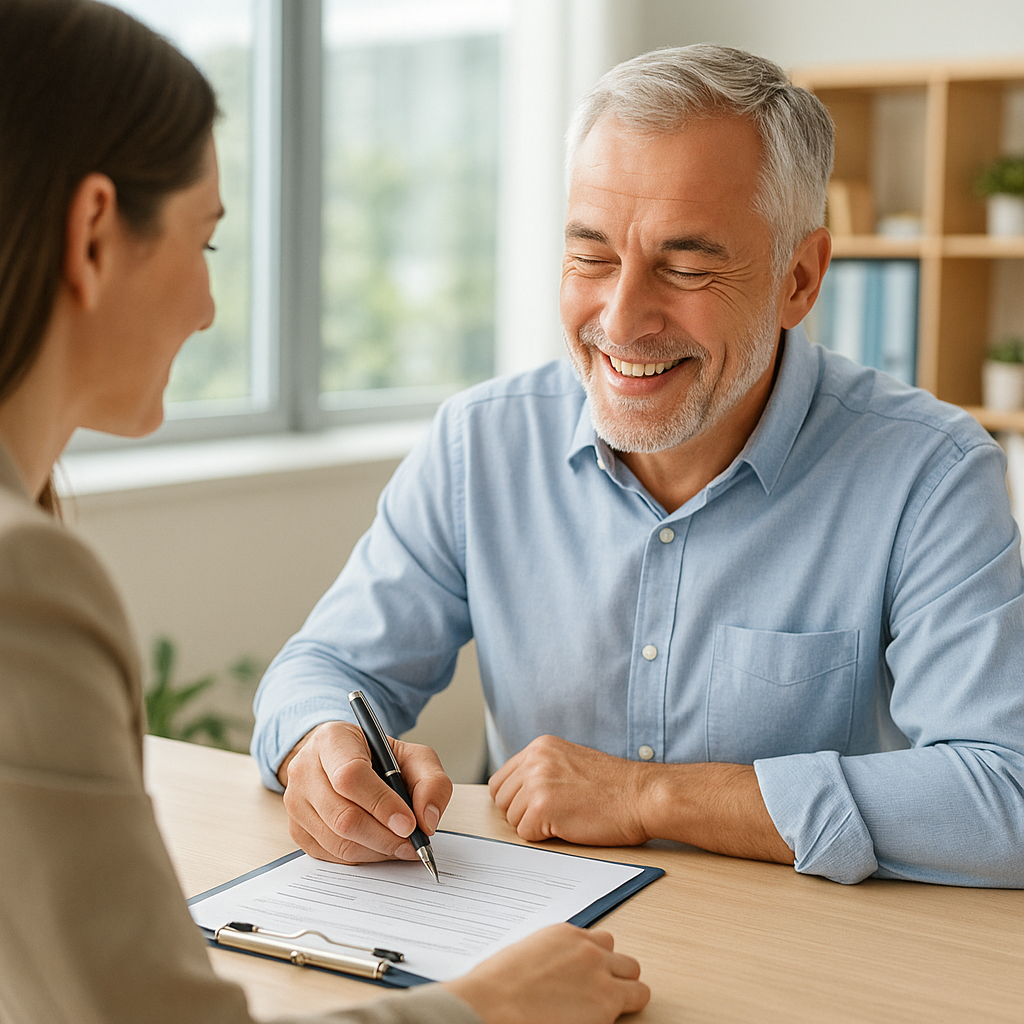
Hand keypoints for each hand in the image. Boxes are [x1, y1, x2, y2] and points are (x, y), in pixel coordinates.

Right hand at [278, 720, 452, 863]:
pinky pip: (331, 855)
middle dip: (384, 836)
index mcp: (332, 740)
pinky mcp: (296, 829)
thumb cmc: (377, 758)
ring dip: (376, 850)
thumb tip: (427, 820)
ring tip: (401, 845)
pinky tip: (380, 847)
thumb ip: (431, 782)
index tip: (409, 823)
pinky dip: (362, 857)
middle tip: (412, 842)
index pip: (351, 776)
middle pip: (343, 816)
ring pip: (337, 841)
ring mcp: (295, 802)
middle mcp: (305, 769)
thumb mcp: (413, 756)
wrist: (344, 762)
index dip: (382, 804)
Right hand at [442, 924, 648, 1023]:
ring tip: (608, 1011)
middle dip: (616, 977)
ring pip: (636, 982)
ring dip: (627, 995)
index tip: (589, 975)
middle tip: (601, 994)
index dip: (596, 962)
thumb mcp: (528, 954)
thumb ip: (554, 956)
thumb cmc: (498, 985)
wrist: (494, 1004)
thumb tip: (561, 972)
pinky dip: (622, 1014)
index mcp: (565, 935)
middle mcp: (588, 950)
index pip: (600, 942)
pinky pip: (633, 1004)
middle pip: (623, 960)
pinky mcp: (607, 1003)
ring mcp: (600, 976)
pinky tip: (602, 1020)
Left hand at [488, 735, 648, 845]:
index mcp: (540, 746)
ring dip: (535, 826)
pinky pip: (526, 834)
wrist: (642, 796)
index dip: (515, 799)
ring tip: (565, 817)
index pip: (501, 778)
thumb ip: (542, 770)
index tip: (534, 806)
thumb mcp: (570, 762)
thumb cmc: (615, 786)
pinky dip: (545, 837)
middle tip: (552, 816)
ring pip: (512, 818)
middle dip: (522, 813)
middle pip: (501, 799)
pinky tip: (569, 826)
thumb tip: (517, 792)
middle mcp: (535, 760)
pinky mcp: (543, 808)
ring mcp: (537, 783)